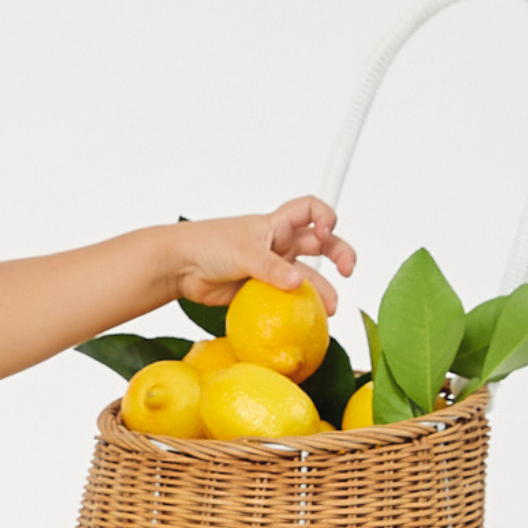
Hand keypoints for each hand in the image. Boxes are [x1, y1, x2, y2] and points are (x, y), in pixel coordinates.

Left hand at [170, 197, 357, 312]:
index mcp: (277, 224)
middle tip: (347, 270)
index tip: (327, 229)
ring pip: (306, 276)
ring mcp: (271, 268)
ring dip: (321, 290)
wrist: (180, 267)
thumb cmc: (208, 245)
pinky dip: (298, 307)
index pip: (311, 209)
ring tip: (329, 309)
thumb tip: (298, 283)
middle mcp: (279, 244)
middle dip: (339, 253)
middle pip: (320, 244)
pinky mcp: (261, 289)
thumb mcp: (244, 252)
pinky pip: (286, 298)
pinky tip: (307, 319)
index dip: (326, 215)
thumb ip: (271, 268)